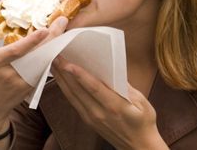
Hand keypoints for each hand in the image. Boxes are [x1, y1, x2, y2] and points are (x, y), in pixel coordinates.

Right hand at [0, 17, 68, 136]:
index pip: (16, 51)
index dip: (31, 41)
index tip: (44, 29)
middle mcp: (10, 73)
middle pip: (36, 54)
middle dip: (51, 37)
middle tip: (62, 21)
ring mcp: (22, 82)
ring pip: (43, 61)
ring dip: (54, 44)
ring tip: (61, 28)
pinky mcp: (30, 86)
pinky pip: (43, 68)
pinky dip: (51, 54)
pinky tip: (56, 42)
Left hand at [51, 56, 167, 149]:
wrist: (139, 146)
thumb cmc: (143, 122)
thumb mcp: (141, 101)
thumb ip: (125, 86)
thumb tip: (112, 69)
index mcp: (115, 106)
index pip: (94, 88)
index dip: (80, 76)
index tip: (69, 64)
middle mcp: (99, 113)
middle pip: (78, 90)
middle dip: (64, 72)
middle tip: (55, 55)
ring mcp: (91, 117)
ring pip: (72, 95)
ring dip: (61, 78)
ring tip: (53, 63)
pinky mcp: (87, 120)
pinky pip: (73, 101)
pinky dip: (65, 88)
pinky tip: (60, 78)